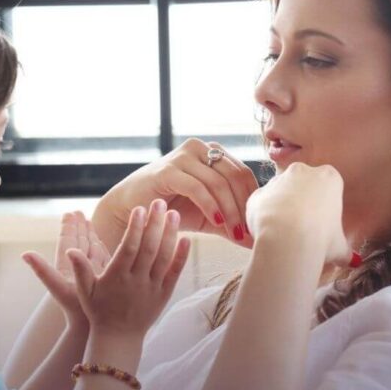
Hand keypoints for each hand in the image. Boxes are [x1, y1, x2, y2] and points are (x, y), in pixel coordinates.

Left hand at [22, 212, 109, 328]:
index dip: (68, 227)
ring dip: (89, 235)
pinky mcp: (102, 279)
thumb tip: (24, 254)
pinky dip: (100, 248)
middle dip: (78, 227)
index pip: (67, 242)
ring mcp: (90, 273)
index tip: (69, 213)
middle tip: (77, 212)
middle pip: (78, 242)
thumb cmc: (74, 308)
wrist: (89, 326)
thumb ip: (42, 269)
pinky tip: (101, 242)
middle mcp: (77, 268)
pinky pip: (101, 259)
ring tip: (88, 221)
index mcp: (66, 266)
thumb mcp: (57, 287)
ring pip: (90, 249)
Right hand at [71, 199, 189, 337]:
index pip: (128, 248)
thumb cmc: (98, 311)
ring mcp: (152, 288)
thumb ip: (80, 269)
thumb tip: (70, 250)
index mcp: (117, 278)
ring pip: (163, 258)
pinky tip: (185, 239)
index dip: (135, 228)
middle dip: (154, 224)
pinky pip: (174, 274)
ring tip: (173, 213)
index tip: (139, 209)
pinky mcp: (163, 295)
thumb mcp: (85, 291)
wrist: (118, 337)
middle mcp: (136, 282)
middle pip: (149, 248)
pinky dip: (181, 257)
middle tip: (160, 201)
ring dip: (169, 235)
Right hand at [92, 138, 258, 252]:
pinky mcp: (168, 170)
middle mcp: (201, 148)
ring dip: (230, 210)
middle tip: (249, 233)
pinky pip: (197, 187)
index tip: (259, 226)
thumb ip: (231, 224)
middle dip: (244, 207)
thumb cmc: (171, 210)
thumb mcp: (209, 217)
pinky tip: (217, 222)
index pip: (243, 174)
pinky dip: (210, 206)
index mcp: (214, 153)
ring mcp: (183, 156)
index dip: (254, 200)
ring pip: (218, 182)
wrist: (131, 210)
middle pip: (234, 176)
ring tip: (235, 232)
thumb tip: (257, 241)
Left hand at [245, 162, 351, 265]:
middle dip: (299, 201)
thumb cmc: (320, 239)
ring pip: (278, 193)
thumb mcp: (339, 246)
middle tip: (301, 227)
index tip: (321, 222)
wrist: (287, 239)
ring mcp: (277, 181)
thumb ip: (344, 250)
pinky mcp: (257, 194)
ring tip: (283, 233)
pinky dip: (263, 217)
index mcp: (329, 178)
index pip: (326, 187)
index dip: (322, 206)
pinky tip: (268, 233)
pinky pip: (261, 205)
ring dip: (280, 209)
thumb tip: (350, 260)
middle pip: (300, 185)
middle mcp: (302, 172)